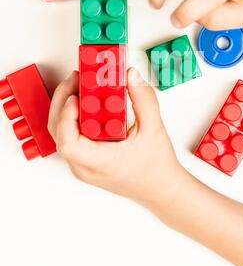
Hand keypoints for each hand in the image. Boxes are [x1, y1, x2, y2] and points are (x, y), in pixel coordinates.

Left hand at [48, 68, 185, 208]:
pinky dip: (73, 118)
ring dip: (66, 108)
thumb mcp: (154, 129)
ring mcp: (83, 165)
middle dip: (62, 101)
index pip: (68, 143)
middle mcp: (84, 166)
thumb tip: (131, 76)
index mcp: (99, 163)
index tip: (76, 97)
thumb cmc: (156, 168)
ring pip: (61, 134)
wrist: (160, 189)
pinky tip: (87, 103)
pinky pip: (71, 136)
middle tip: (76, 80)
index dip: (66, 117)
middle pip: (58, 133)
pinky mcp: (86, 160)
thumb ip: (143, 99)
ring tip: (80, 87)